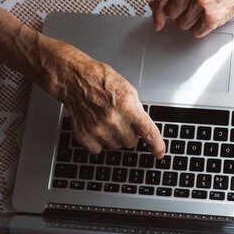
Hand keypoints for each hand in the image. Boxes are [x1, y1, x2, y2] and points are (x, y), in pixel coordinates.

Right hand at [40, 37, 165, 157]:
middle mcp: (113, 119)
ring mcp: (97, 128)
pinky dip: (98, 141)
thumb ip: (137, 111)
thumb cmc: (100, 81)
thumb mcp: (127, 90)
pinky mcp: (84, 135)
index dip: (156, 146)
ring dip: (114, 137)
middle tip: (120, 120)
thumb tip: (145, 130)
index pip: (148, 132)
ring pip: (116, 146)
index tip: (159, 153)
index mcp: (127, 106)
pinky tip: (95, 126)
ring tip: (106, 119)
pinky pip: (98, 149)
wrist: (74, 79)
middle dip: (129, 133)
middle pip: (132, 142)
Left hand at [150, 0, 233, 37]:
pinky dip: (202, 29)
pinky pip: (195, 32)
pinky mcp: (210, 16)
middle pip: (171, 14)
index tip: (157, 22)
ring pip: (182, 25)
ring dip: (192, 22)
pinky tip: (210, 18)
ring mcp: (201, 2)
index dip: (157, 13)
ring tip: (204, 11)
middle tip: (194, 8)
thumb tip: (155, 4)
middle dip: (180, 15)